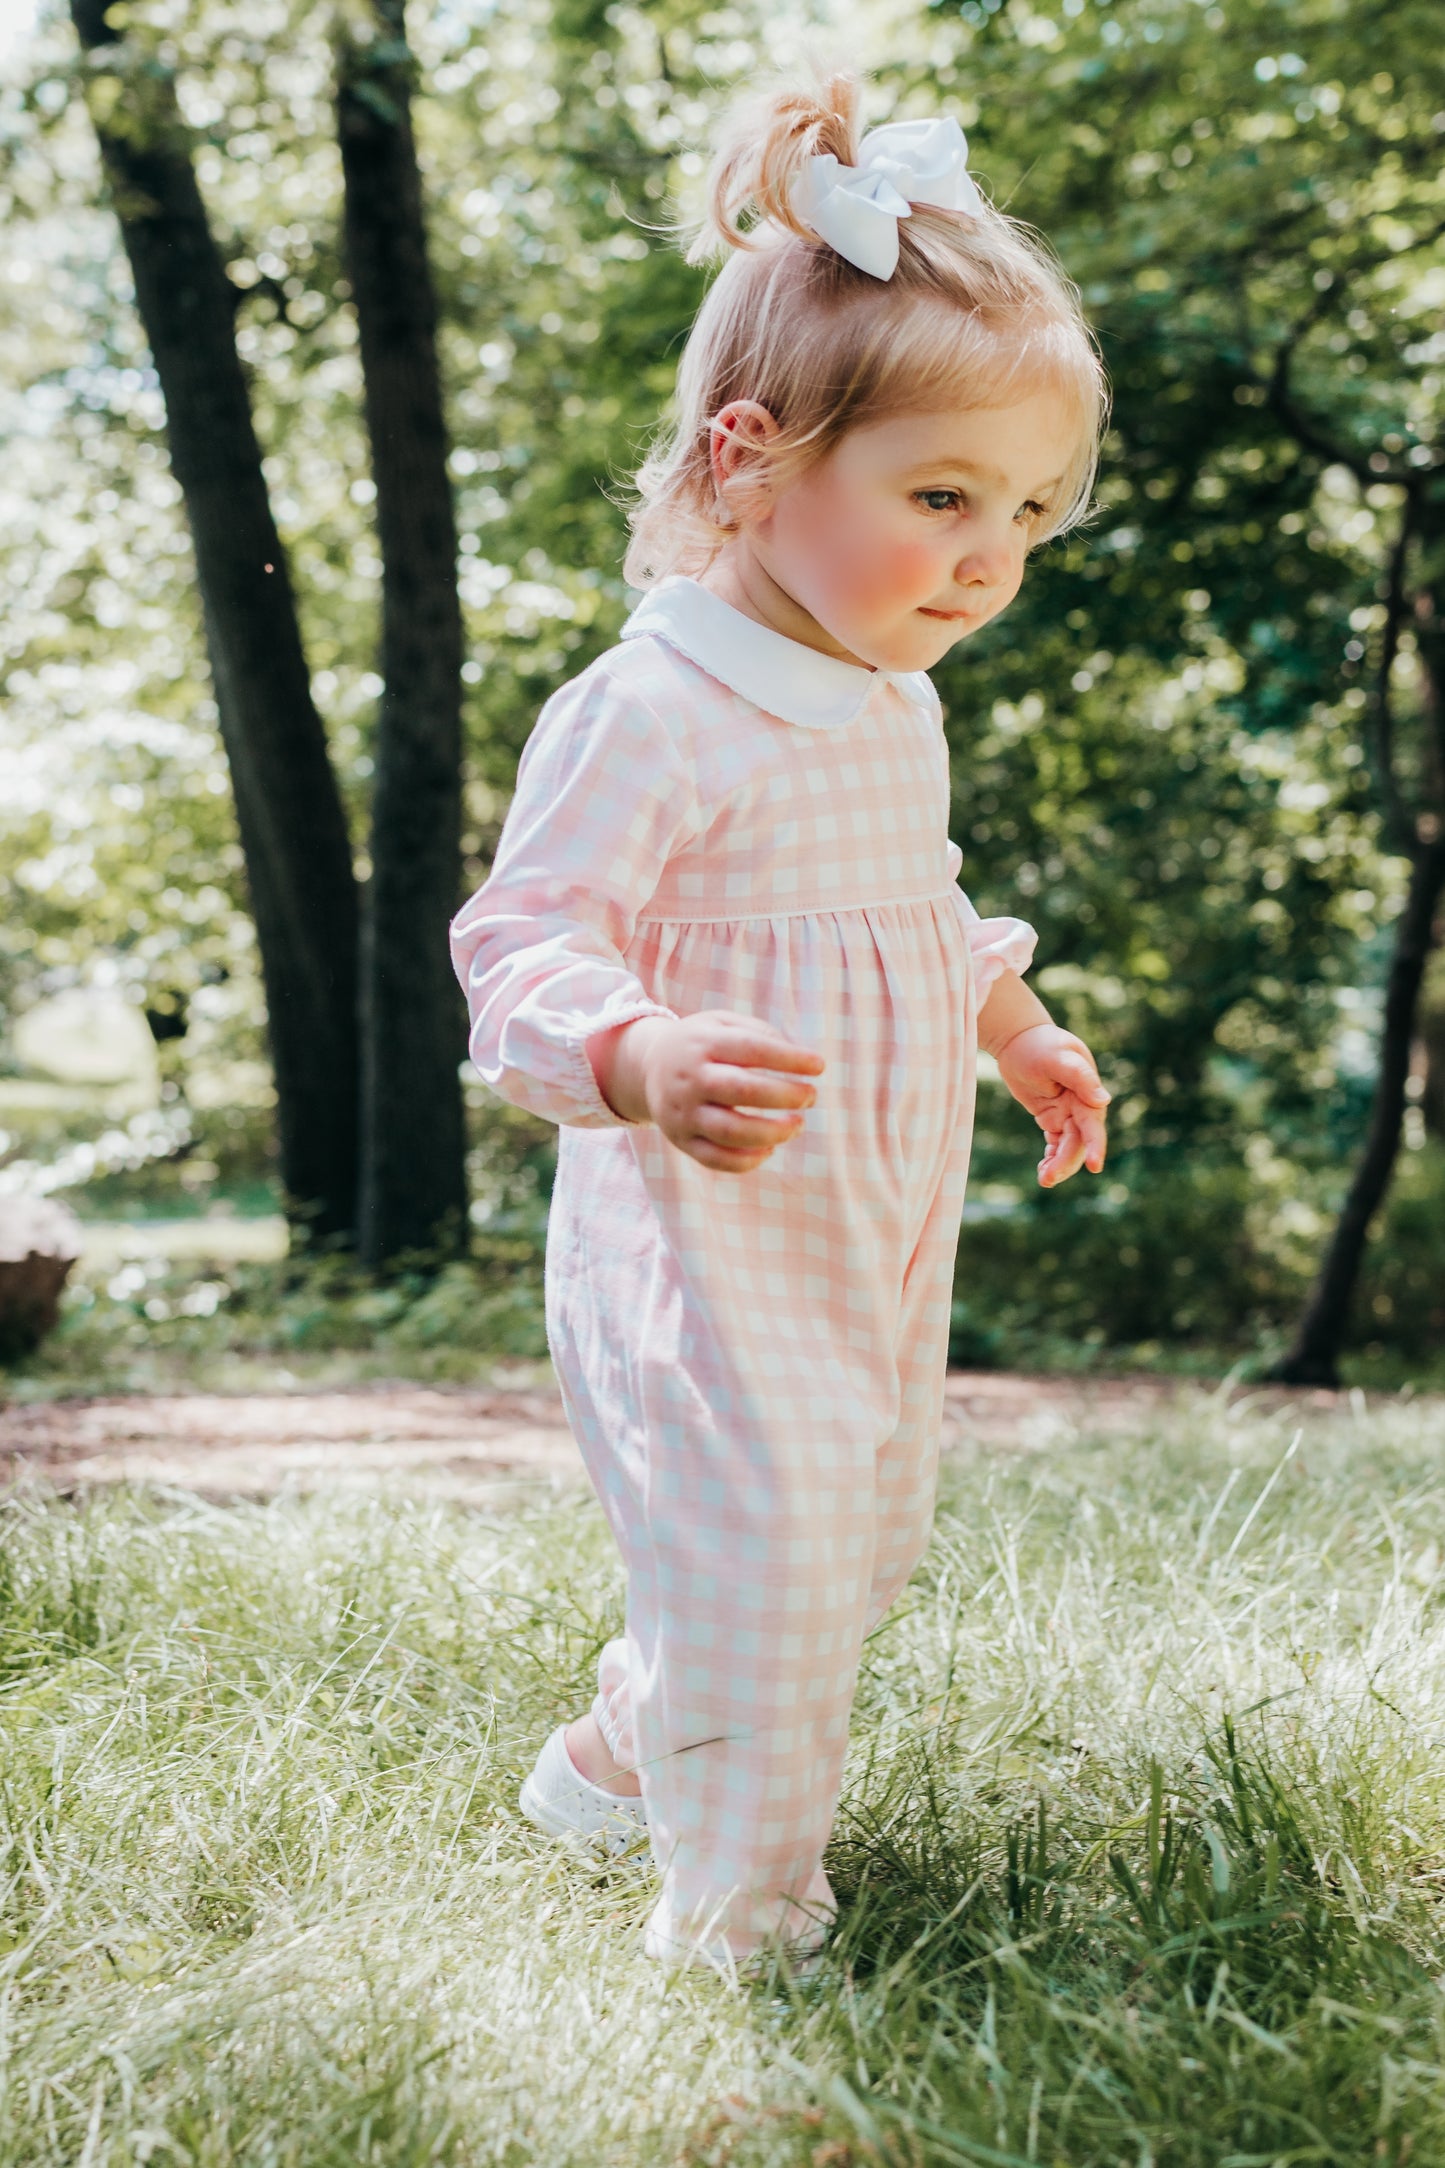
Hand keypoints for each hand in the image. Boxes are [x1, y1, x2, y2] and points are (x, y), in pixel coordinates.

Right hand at [588, 1010, 824, 1174]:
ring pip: (730, 1131)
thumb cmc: (702, 1044)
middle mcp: (691, 1079)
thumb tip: (798, 1058)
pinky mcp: (682, 1141)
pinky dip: (748, 1160)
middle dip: (785, 1095)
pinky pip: (716, 1159)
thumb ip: (758, 1034)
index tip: (819, 1066)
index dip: (789, 1058)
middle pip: (742, 1090)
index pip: (752, 1049)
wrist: (648, 1067)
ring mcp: (684, 1113)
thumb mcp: (722, 1024)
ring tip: (797, 1125)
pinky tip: (770, 1148)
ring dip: (772, 1132)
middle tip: (810, 1096)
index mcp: (703, 1044)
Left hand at [994, 1022, 1109, 1187]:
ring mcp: (1067, 1114)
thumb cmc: (1040, 1045)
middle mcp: (1081, 1106)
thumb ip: (1080, 1078)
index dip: (1094, 1146)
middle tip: (1047, 1179)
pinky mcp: (1053, 1118)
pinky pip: (1057, 1144)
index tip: (1094, 1166)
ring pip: (1068, 1147)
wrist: (1019, 1039)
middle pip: (1078, 1142)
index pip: (1093, 1125)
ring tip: (1044, 1180)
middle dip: (1066, 1162)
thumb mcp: (1058, 1058)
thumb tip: (1104, 1101)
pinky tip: (1043, 1172)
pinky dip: (1051, 1158)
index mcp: (1087, 1093)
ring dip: (1059, 1165)